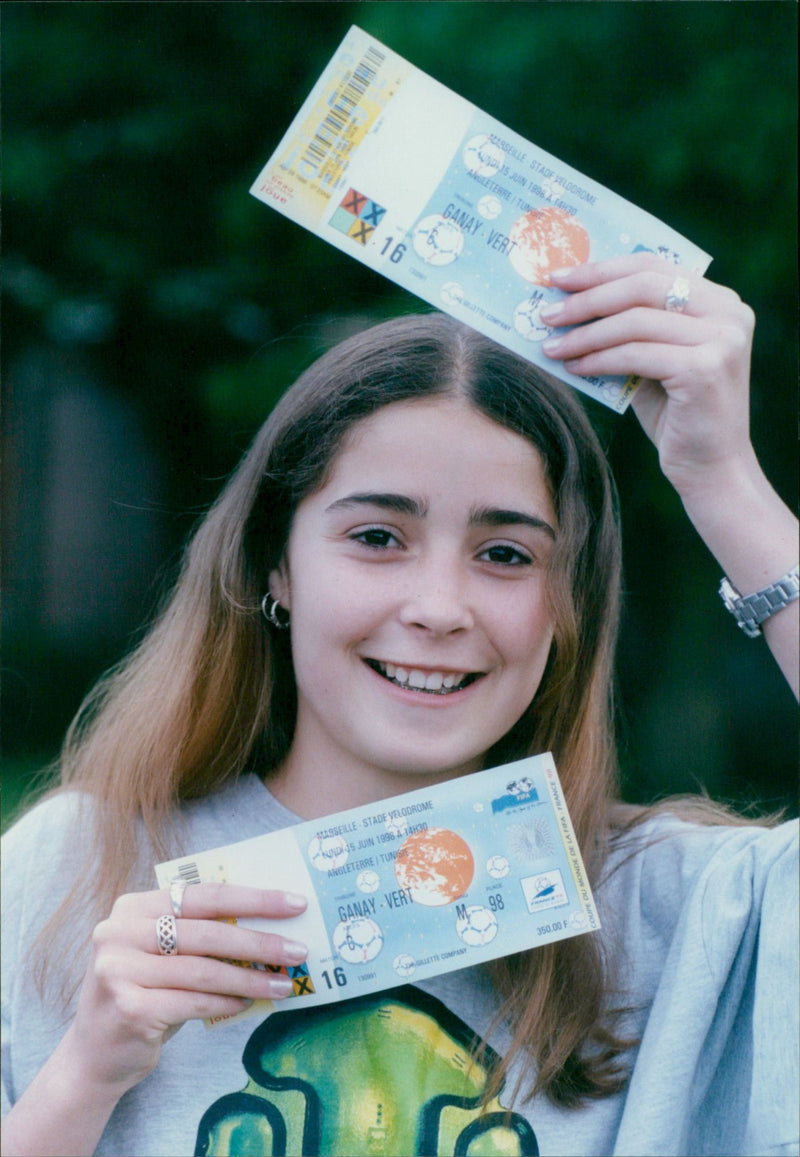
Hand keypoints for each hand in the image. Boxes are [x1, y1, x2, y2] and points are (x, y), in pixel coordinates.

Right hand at [65, 883, 307, 1096]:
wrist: (95, 1055)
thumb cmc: (146, 993)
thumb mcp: (164, 954)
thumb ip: (201, 934)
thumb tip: (270, 924)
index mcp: (133, 907)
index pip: (203, 894)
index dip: (253, 897)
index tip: (294, 903)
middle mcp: (119, 932)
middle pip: (206, 931)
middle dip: (259, 940)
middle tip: (298, 949)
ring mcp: (118, 970)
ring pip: (203, 969)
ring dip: (251, 978)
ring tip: (284, 984)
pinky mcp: (127, 1008)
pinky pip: (192, 1002)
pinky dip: (226, 1002)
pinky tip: (248, 1003)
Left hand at [540, 252, 756, 498]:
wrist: (710, 469)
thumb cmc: (677, 414)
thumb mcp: (652, 360)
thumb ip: (629, 328)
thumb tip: (569, 302)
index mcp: (719, 300)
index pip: (652, 266)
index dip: (602, 269)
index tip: (559, 277)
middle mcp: (729, 312)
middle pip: (642, 286)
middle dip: (588, 298)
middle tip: (548, 312)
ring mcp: (722, 339)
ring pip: (634, 321)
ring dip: (585, 333)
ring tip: (551, 346)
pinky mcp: (705, 369)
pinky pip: (635, 354)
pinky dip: (598, 359)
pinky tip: (573, 367)